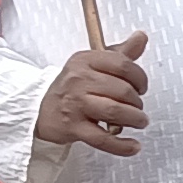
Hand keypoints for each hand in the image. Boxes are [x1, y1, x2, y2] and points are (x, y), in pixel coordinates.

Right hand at [40, 32, 152, 152]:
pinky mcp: (73, 127)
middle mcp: (79, 80)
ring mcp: (75, 103)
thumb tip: (141, 36)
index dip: (140, 77)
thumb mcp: (92, 64)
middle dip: (137, 101)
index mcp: (85, 60)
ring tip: (139, 121)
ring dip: (134, 119)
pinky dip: (121, 145)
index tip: (142, 87)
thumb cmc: (71, 87)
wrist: (40, 110)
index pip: (122, 64)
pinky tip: (133, 146)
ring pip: (115, 111)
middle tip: (138, 108)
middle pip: (122, 89)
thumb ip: (119, 53)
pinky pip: (102, 138)